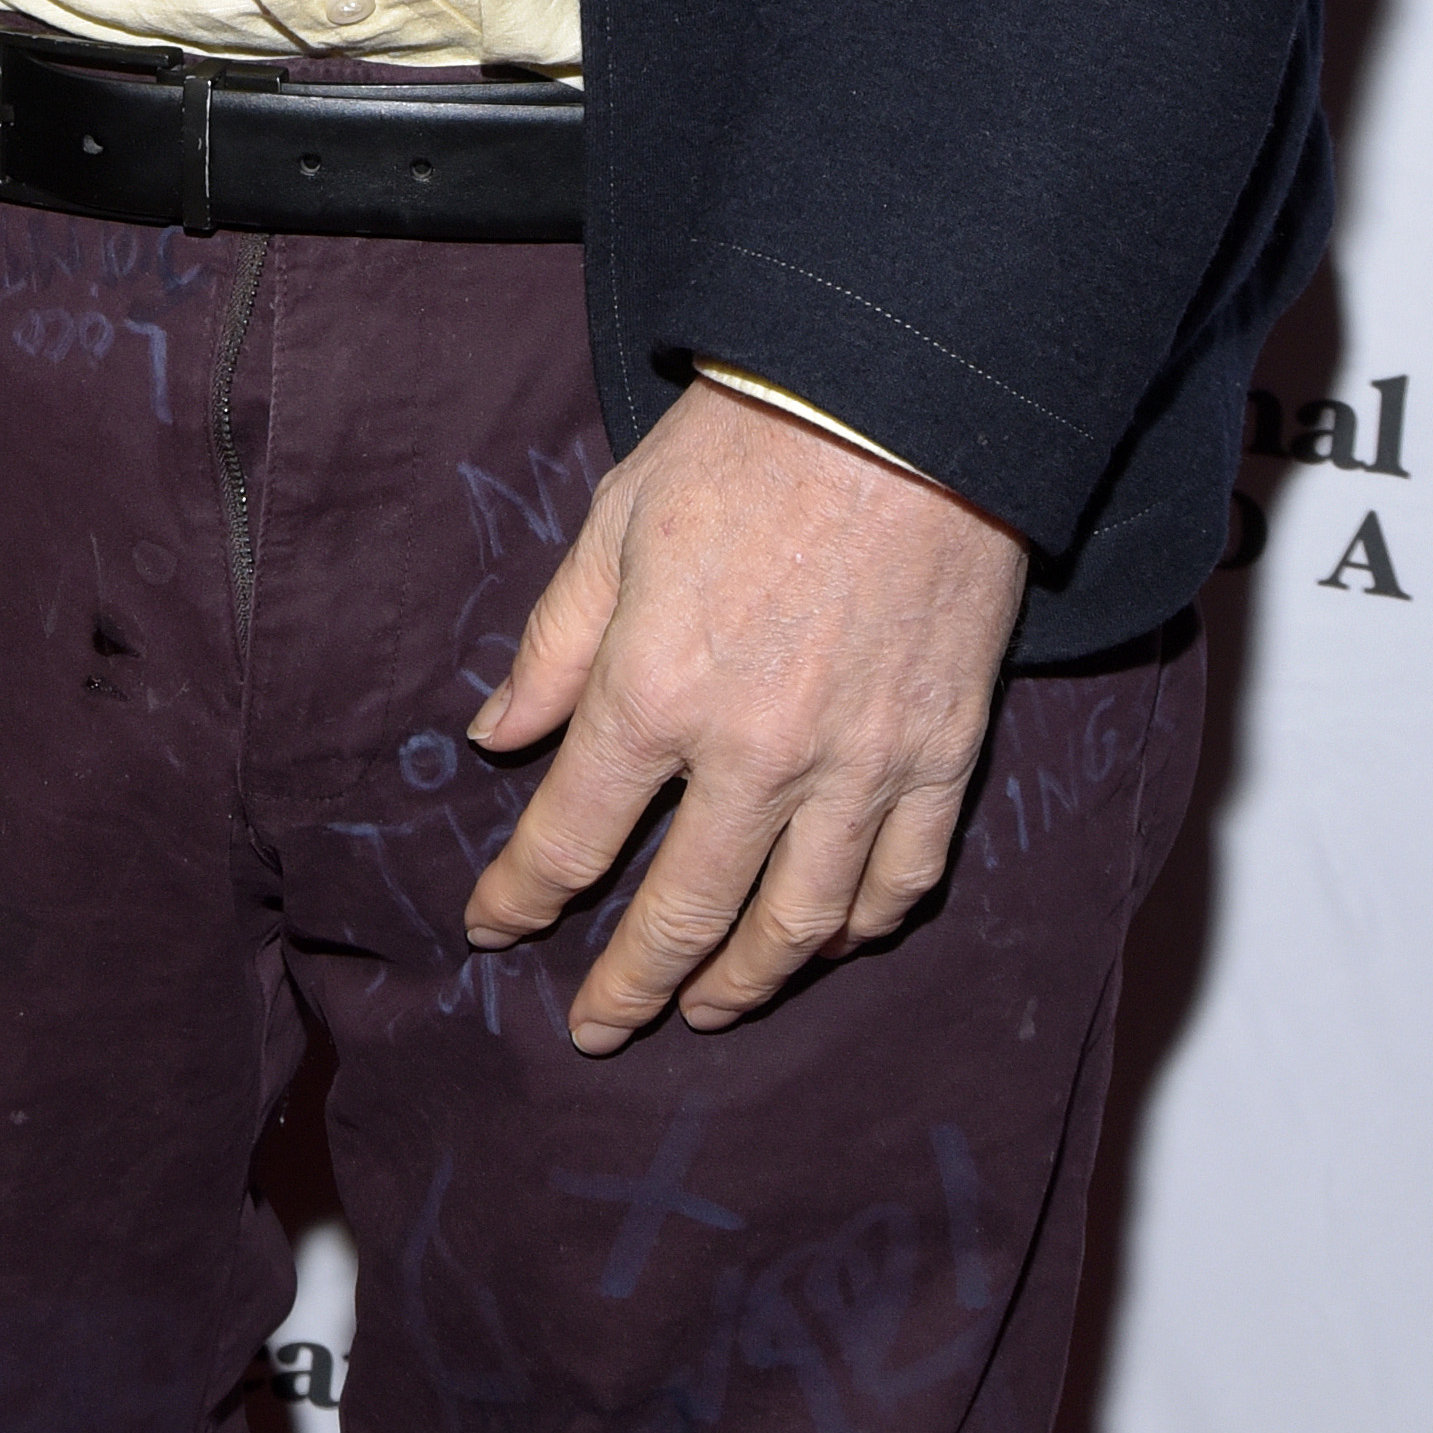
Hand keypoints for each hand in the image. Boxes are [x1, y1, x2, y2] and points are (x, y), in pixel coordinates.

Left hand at [460, 378, 1027, 1050]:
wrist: (901, 404)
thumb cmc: (743, 448)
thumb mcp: (615, 527)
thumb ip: (553, 648)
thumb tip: (494, 739)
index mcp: (655, 691)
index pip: (569, 836)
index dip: (522, 896)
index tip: (493, 928)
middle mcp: (755, 754)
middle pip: (681, 913)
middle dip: (629, 985)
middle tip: (596, 1028)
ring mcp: (857, 767)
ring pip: (794, 926)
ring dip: (741, 983)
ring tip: (703, 1011)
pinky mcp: (940, 758)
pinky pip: (898, 883)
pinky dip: (855, 931)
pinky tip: (822, 943)